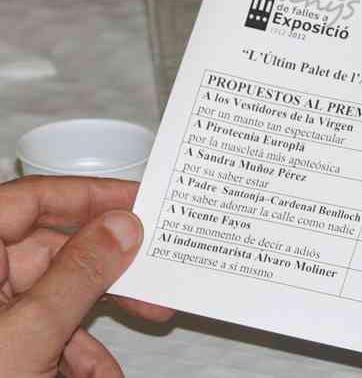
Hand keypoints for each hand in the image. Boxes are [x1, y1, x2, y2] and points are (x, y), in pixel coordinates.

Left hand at [0, 176, 173, 377]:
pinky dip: (78, 353)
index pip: (32, 201)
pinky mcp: (3, 346)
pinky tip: (97, 375)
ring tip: (135, 337)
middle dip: (108, 270)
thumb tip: (120, 229)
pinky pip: (48, 333)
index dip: (89, 195)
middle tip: (153, 272)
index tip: (139, 200)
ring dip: (98, 324)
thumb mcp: (28, 334)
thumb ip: (78, 276)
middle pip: (54, 250)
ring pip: (57, 297)